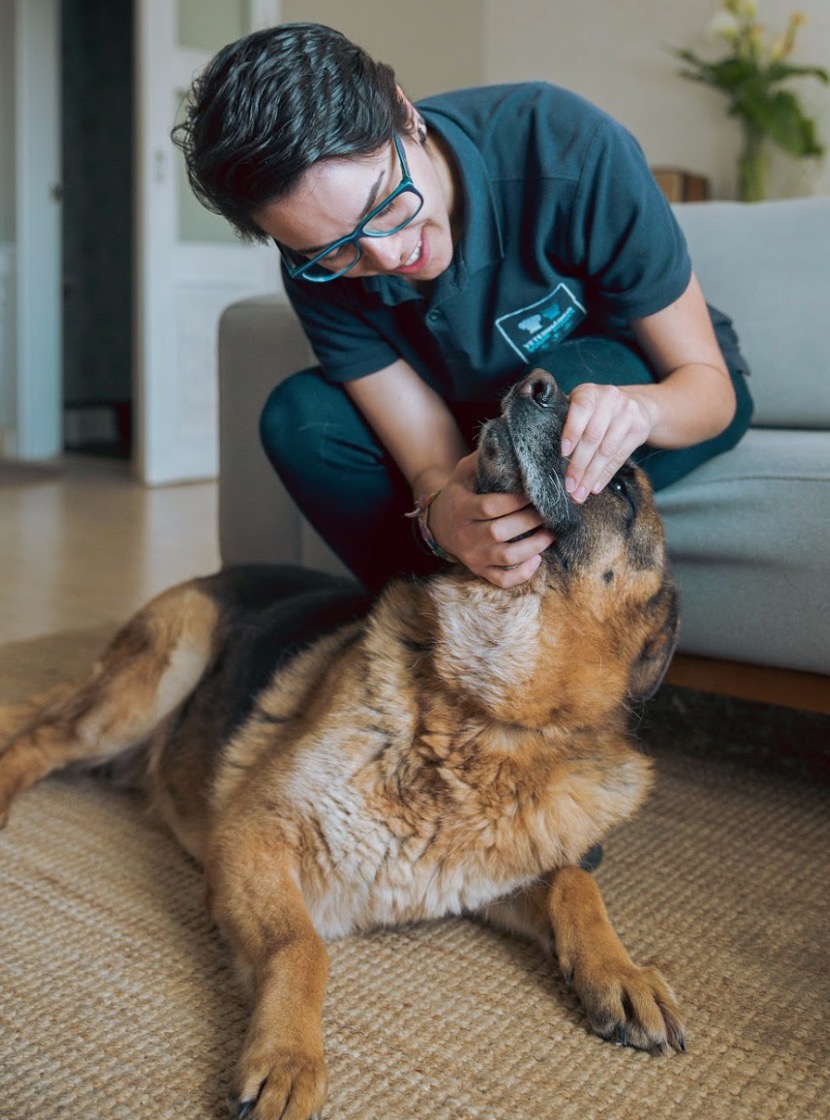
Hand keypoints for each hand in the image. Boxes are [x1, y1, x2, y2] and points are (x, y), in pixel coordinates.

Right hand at [426, 451, 554, 587]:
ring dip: (533, 546)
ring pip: (506, 557)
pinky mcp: (479, 570)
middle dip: (529, 521)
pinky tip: (537, 559)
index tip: (533, 492)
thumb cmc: (460, 493)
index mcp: (461, 509)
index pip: (489, 506)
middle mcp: (466, 535)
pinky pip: (501, 580)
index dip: (514, 501)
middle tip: (549, 511)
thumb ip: (482, 459)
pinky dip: (521, 575)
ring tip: (551, 533)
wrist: (438, 524)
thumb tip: (509, 439)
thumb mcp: (463, 473)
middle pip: (500, 531)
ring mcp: (473, 556)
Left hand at [561, 383, 657, 501]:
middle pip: (593, 436)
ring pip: (607, 450)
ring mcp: (627, 413)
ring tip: (580, 493)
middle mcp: (609, 398)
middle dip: (579, 465)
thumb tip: (545, 451)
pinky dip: (605, 475)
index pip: (580, 410)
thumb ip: (566, 421)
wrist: (636, 403)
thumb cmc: (596, 410)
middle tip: (569, 486)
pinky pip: (620, 457)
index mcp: (589, 392)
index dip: (571, 432)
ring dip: (591, 475)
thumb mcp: (580, 406)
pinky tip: (595, 487)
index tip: (563, 454)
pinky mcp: (640, 428)